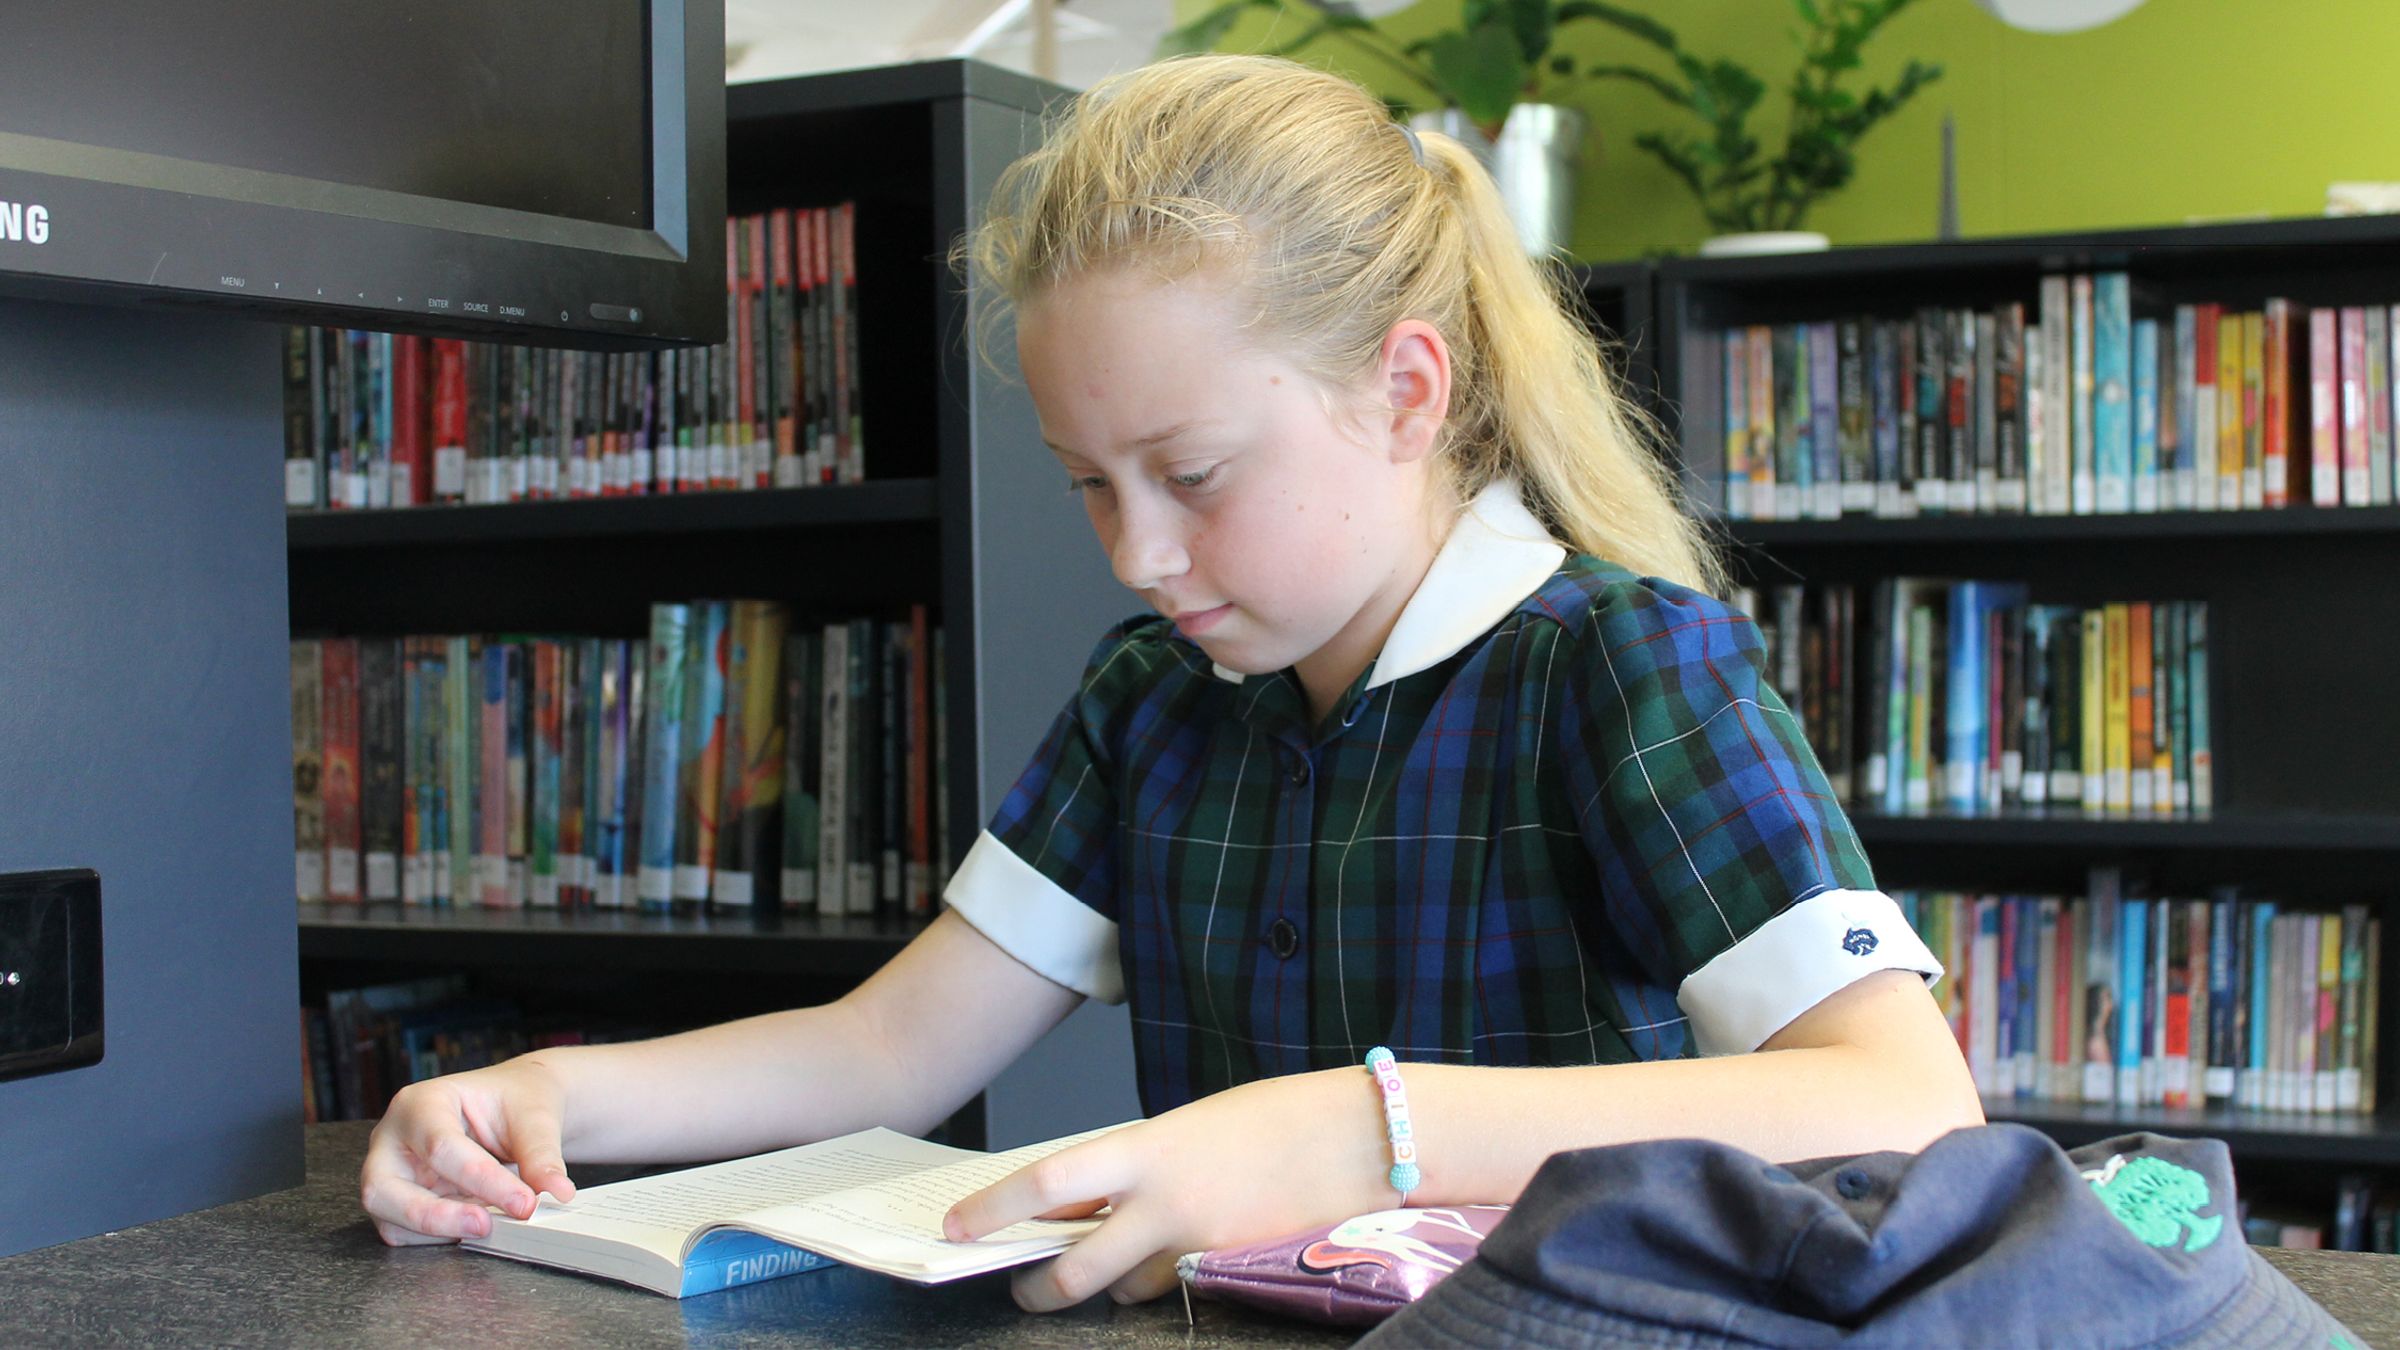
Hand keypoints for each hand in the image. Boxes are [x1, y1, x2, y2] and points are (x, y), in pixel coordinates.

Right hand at [358, 1055, 576, 1245]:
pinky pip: (404, 1232)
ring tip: (492, 1222)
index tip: (524, 1204)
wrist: (515, 1107)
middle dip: (434, 1216)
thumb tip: (557, 1192)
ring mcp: (390, 1172)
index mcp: (420, 1103)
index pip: (440, 1147)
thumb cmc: (515, 1102)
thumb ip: (541, 1154)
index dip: (482, 1181)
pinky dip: (440, 1235)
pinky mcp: (399, 1201)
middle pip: (383, 1188)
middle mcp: (393, 1138)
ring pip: (389, 1217)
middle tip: (486, 1227)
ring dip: (439, 1230)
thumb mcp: (534, 1117)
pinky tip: (478, 1221)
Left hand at [942, 1067, 1390, 1311]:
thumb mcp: (1192, 1127)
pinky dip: (1159, 1281)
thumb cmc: (1278, 1116)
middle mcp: (1164, 1203)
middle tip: (1022, 1291)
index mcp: (1146, 1147)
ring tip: (1107, 1268)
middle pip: (1072, 1269)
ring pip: (1123, 1289)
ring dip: (1107, 1285)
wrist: (1359, 1136)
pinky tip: (1171, 1258)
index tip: (960, 1222)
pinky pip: (1172, 1287)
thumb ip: (1141, 1162)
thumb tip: (1097, 1195)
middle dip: (1038, 1289)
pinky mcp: (1228, 1269)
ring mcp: (1197, 1244)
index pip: (1047, 1183)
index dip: (995, 1208)